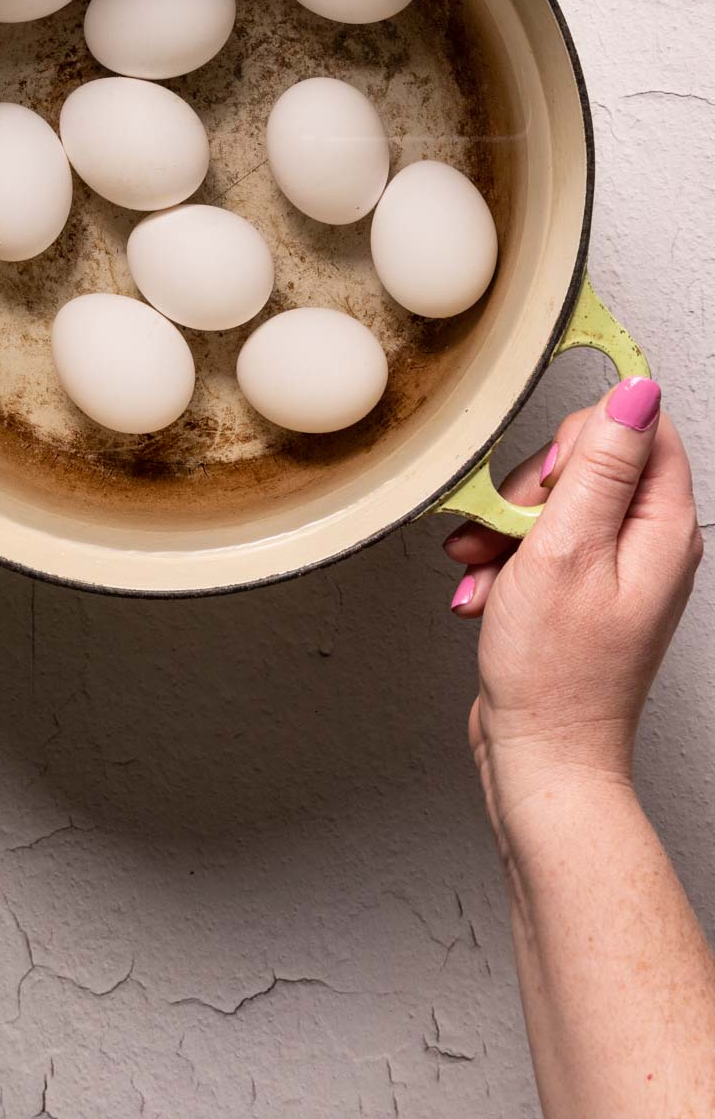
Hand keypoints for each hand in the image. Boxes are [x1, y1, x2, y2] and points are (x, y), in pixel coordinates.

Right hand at [443, 377, 701, 835]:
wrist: (542, 757)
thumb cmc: (555, 671)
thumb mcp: (567, 549)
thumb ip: (599, 465)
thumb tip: (636, 390)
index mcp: (663, 527)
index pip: (641, 425)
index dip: (583, 435)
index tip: (546, 473)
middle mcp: (649, 542)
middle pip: (589, 460)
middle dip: (529, 487)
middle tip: (506, 530)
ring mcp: (616, 567)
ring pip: (555, 500)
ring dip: (504, 526)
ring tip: (484, 568)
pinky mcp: (582, 589)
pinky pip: (539, 542)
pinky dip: (504, 559)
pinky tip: (487, 590)